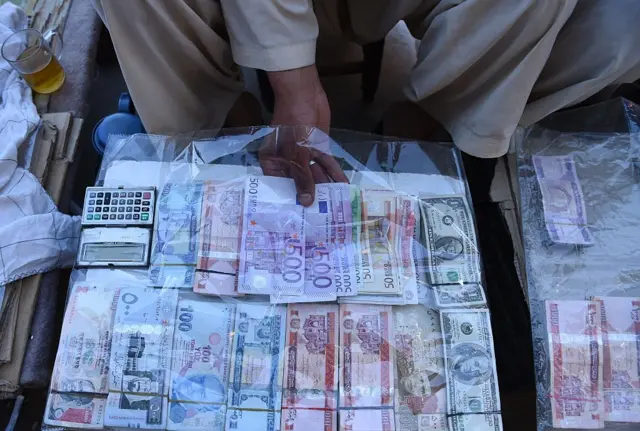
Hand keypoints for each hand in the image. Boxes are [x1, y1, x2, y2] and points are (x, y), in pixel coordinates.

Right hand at [259, 66, 347, 205]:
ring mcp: (303, 154)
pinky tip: (342, 185)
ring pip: (315, 174)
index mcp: (273, 164)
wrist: (304, 95)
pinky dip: (334, 173)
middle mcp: (287, 162)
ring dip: (325, 186)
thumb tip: (306, 202)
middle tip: (321, 216)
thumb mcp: (297, 155)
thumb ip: (303, 179)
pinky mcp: (318, 147)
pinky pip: (326, 164)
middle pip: (299, 183)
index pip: (280, 188)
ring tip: (335, 204)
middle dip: (310, 196)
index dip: (290, 202)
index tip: (299, 219)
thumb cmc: (292, 125)